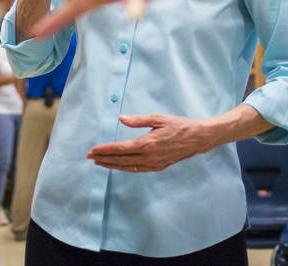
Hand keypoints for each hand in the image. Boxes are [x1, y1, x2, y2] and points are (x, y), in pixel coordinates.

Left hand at [87, 113, 215, 172]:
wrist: (197, 138)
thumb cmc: (179, 125)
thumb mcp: (158, 118)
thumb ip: (138, 120)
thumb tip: (121, 118)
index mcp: (147, 143)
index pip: (120, 149)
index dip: (105, 150)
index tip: (93, 150)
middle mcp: (149, 157)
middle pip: (121, 160)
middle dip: (104, 159)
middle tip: (90, 157)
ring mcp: (154, 164)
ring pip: (128, 167)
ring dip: (112, 165)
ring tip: (99, 163)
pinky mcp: (158, 167)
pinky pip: (137, 170)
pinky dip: (125, 168)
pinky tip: (118, 166)